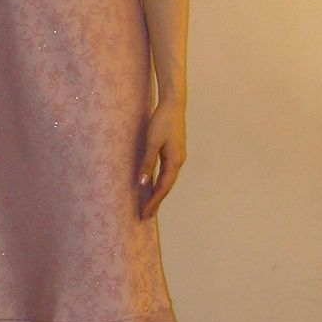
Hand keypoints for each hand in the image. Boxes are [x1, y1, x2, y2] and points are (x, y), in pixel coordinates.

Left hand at [136, 99, 185, 218]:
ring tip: (149, 206)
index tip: (144, 213)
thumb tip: (143, 183)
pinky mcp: (174, 152)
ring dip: (158, 194)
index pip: (162, 187)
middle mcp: (178, 162)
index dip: (153, 201)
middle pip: (166, 187)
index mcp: (174, 162)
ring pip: (167, 180)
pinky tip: (154, 186)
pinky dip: (160, 183)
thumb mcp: (152, 142)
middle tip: (146, 216)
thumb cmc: (162, 122)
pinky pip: (167, 173)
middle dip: (156, 202)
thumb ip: (148, 163)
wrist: (174, 105)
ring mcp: (177, 157)